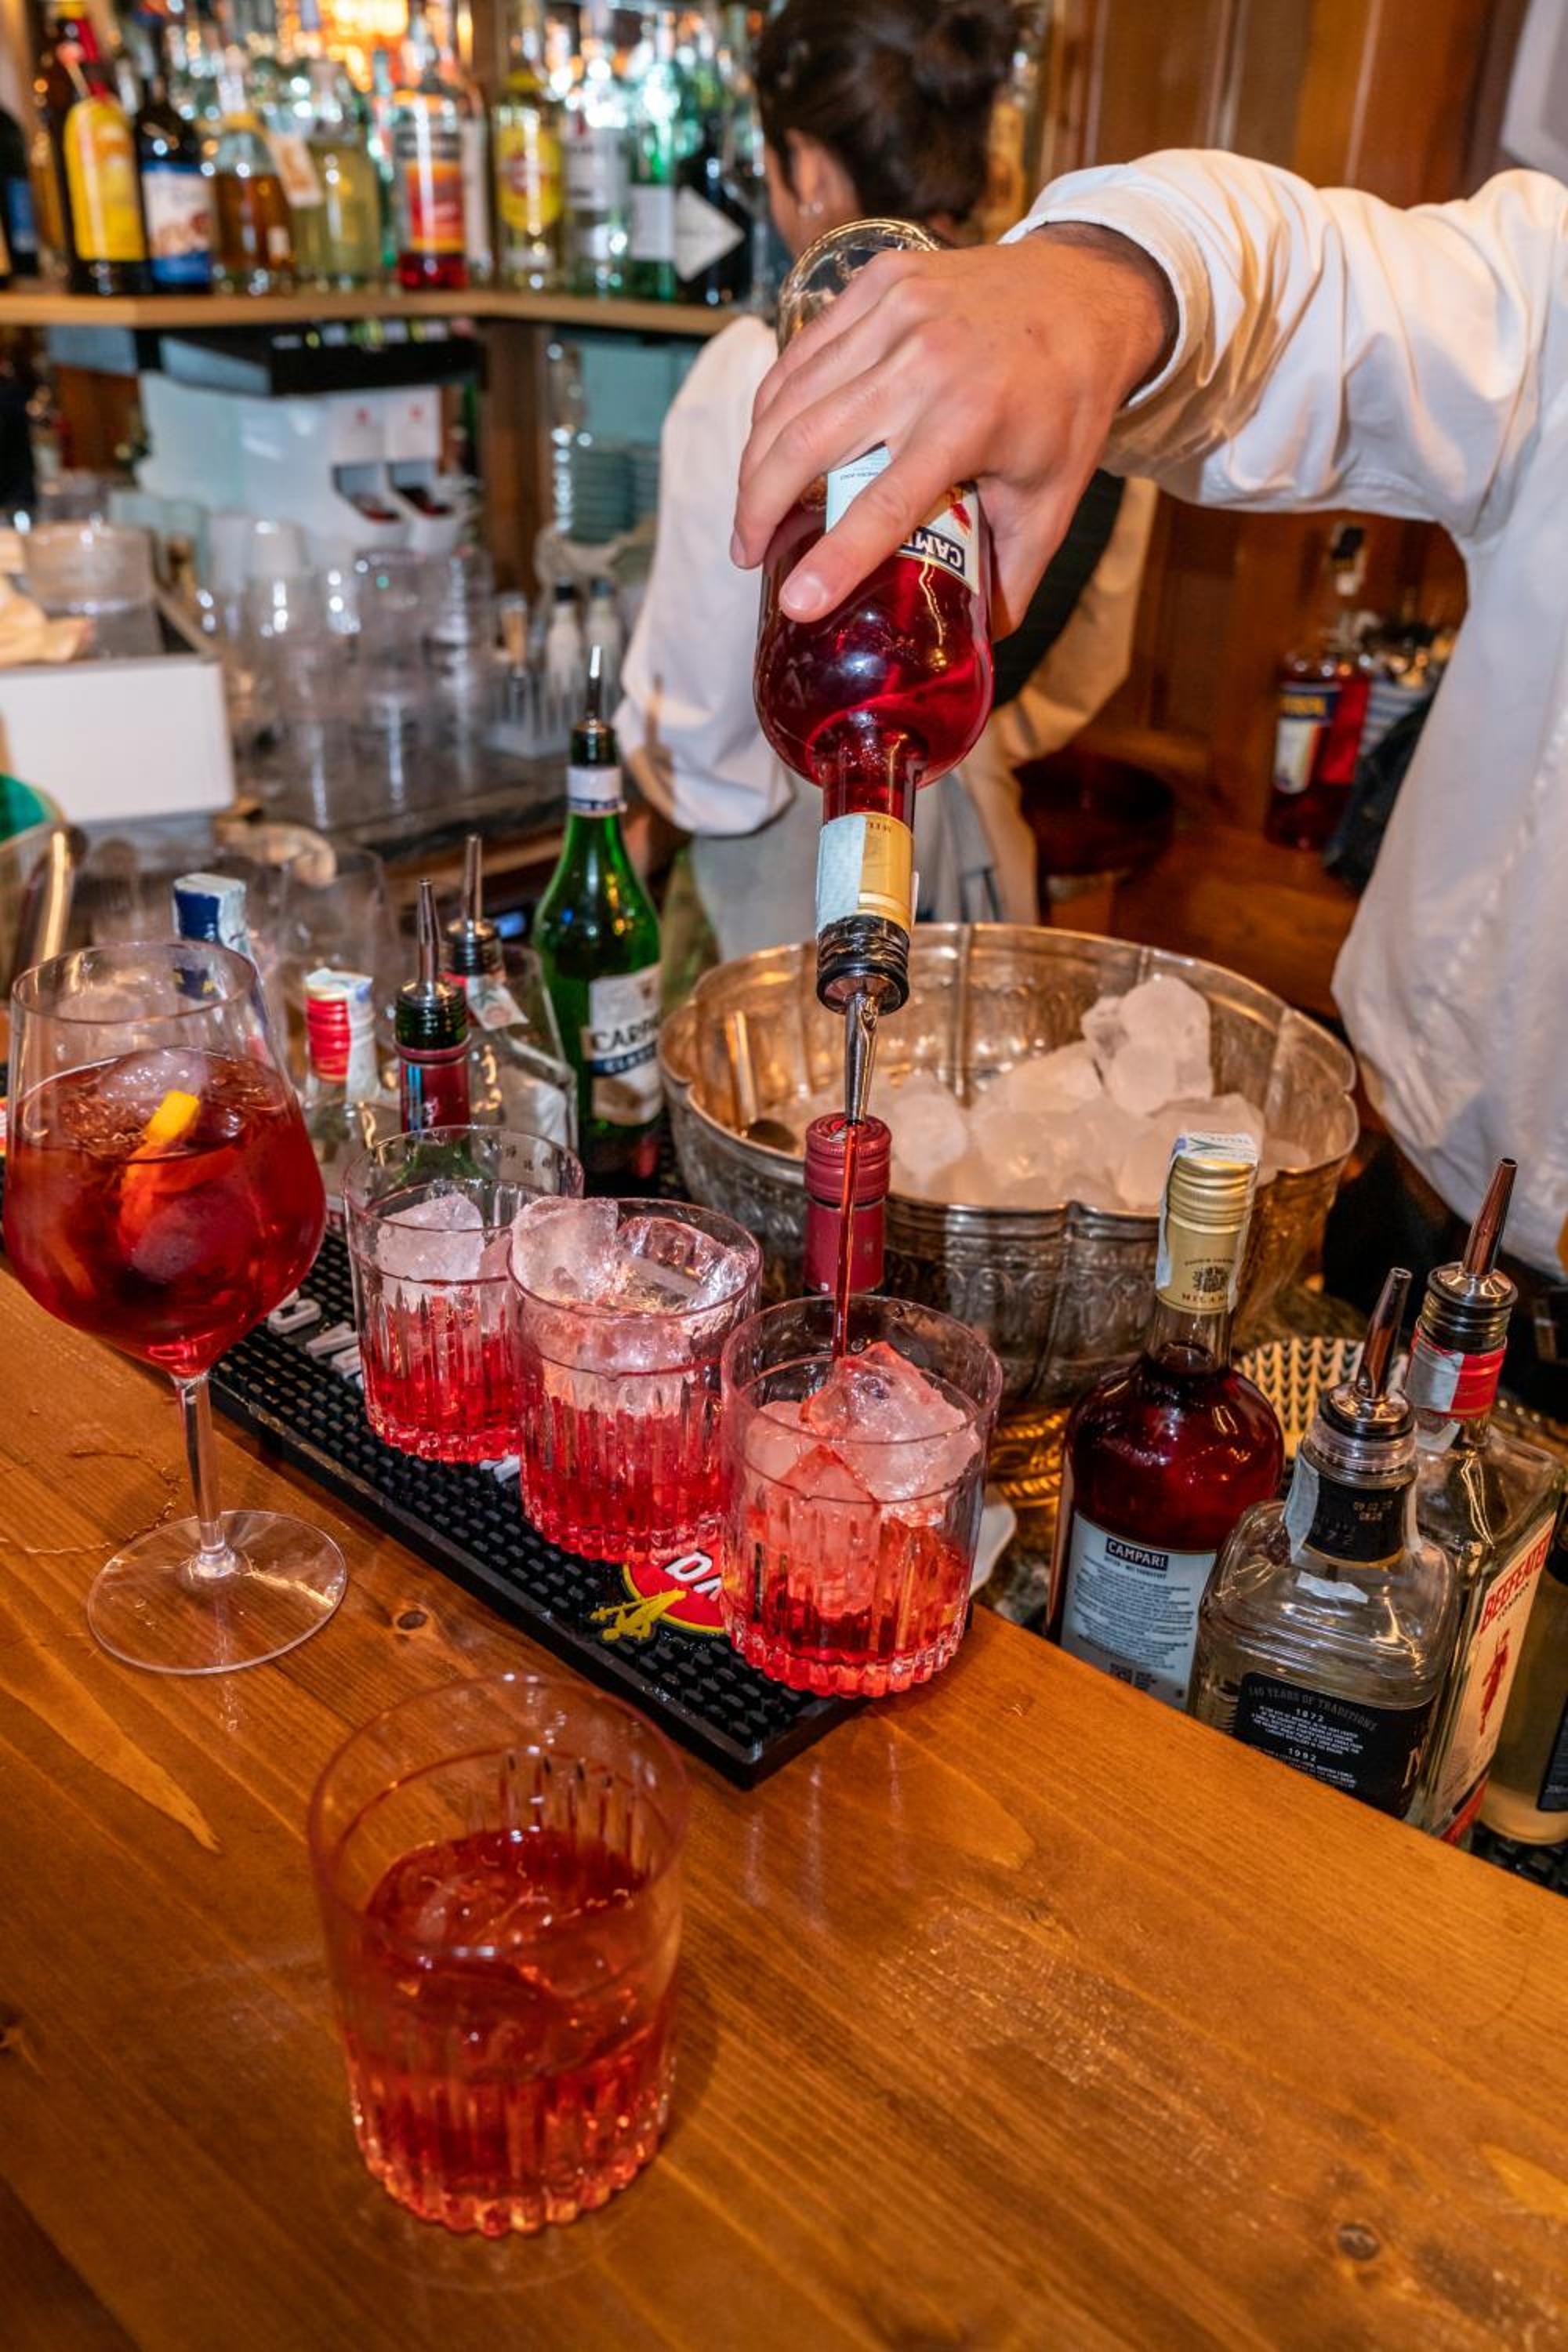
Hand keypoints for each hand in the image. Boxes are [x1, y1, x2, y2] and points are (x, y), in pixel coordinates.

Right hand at [731, 226, 1176, 634]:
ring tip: (749, 510)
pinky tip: (766, 444)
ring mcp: (896, 311)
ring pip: (792, 395)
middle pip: (808, 443)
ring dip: (754, 460)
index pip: (883, 503)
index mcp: (969, 420)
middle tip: (746, 554)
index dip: (834, 559)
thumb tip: (980, 642)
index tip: (795, 604)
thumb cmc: (1067, 406)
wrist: (1088, 294)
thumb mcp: (1054, 499)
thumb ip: (1012, 575)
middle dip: (758, 507)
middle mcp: (924, 361)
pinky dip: (773, 403)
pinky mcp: (880, 280)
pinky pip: (803, 351)